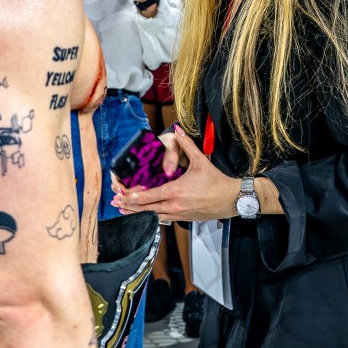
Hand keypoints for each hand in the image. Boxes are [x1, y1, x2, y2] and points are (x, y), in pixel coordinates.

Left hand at [112, 125, 235, 221]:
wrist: (231, 199)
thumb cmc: (217, 181)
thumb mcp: (200, 160)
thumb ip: (186, 144)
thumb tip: (178, 129)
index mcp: (175, 191)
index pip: (148, 196)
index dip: (132, 196)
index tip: (120, 195)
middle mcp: (174, 205)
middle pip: (146, 209)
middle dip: (129, 206)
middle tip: (116, 204)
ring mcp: (179, 214)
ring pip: (154, 216)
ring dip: (139, 214)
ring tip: (125, 211)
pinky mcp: (185, 219)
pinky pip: (164, 219)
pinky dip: (153, 217)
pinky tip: (147, 216)